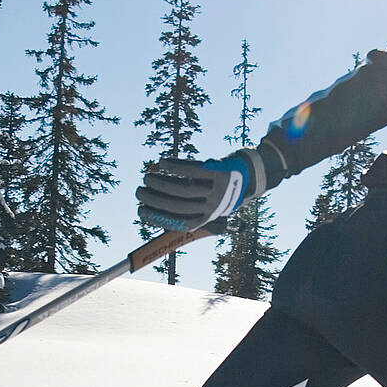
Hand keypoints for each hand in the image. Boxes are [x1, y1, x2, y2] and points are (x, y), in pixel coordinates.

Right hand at [137, 149, 266, 232]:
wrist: (248, 174)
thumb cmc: (219, 191)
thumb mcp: (206, 205)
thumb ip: (184, 211)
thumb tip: (152, 214)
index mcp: (207, 219)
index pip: (178, 223)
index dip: (158, 218)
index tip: (140, 211)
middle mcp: (212, 207)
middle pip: (178, 206)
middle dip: (154, 200)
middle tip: (139, 192)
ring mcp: (217, 190)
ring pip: (182, 189)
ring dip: (160, 183)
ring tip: (147, 177)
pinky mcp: (218, 171)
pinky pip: (192, 169)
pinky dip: (174, 166)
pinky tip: (162, 163)